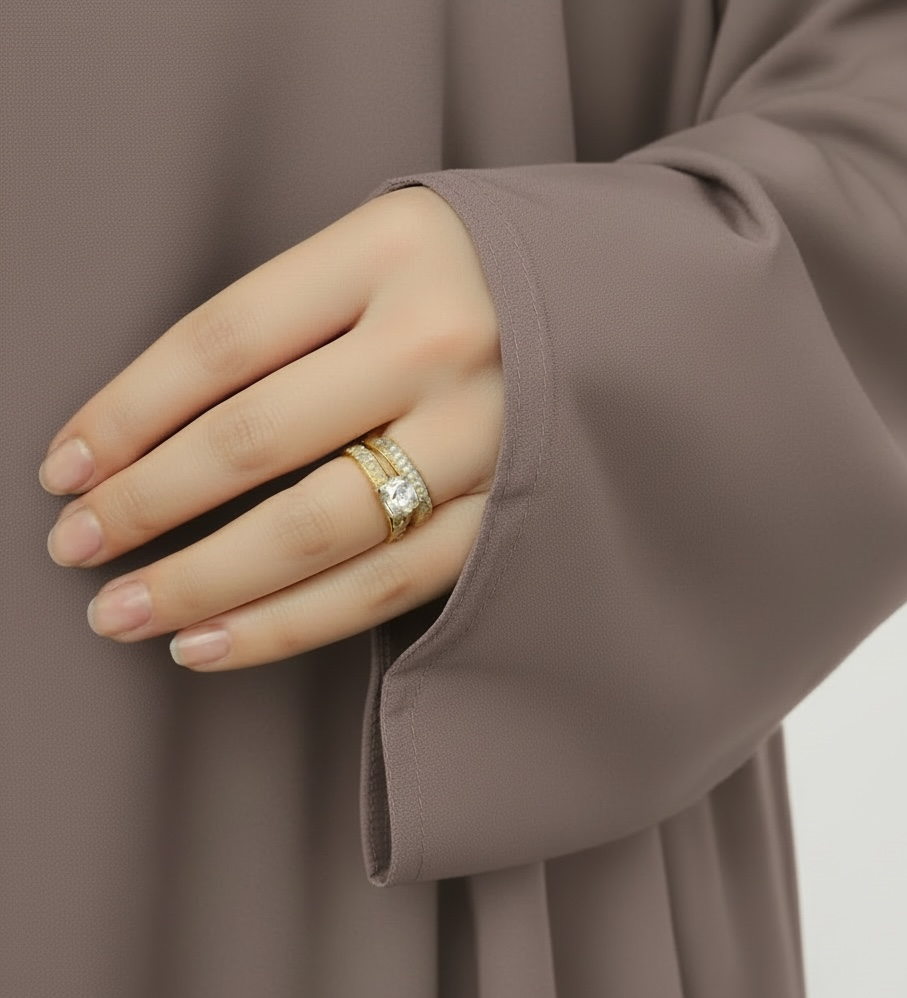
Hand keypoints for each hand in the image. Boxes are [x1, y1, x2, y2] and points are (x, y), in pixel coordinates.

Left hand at [38, 185, 504, 670]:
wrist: (642, 310)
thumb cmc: (490, 276)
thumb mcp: (398, 246)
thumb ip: (302, 312)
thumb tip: (161, 425)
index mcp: (395, 250)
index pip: (220, 341)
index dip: (123, 414)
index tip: (65, 466)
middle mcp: (442, 343)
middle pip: (257, 439)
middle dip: (146, 504)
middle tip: (75, 547)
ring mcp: (485, 436)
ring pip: (318, 531)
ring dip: (205, 582)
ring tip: (125, 614)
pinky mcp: (511, 514)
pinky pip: (387, 585)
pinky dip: (292, 624)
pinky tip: (218, 643)